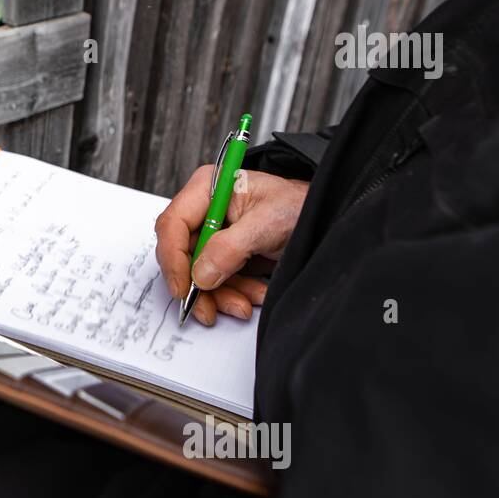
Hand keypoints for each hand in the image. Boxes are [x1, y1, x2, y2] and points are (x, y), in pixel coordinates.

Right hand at [154, 166, 308, 325]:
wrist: (325, 219)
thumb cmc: (300, 206)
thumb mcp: (267, 223)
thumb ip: (230, 248)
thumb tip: (201, 274)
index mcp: (207, 189)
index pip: (173, 224)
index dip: (173, 258)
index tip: (183, 287)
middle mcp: (205, 211)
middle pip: (182, 253)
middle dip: (200, 284)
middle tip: (209, 309)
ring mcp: (214, 234)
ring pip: (199, 273)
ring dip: (221, 294)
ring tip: (245, 304)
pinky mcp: (226, 254)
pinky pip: (218, 280)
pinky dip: (234, 293)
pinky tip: (254, 295)